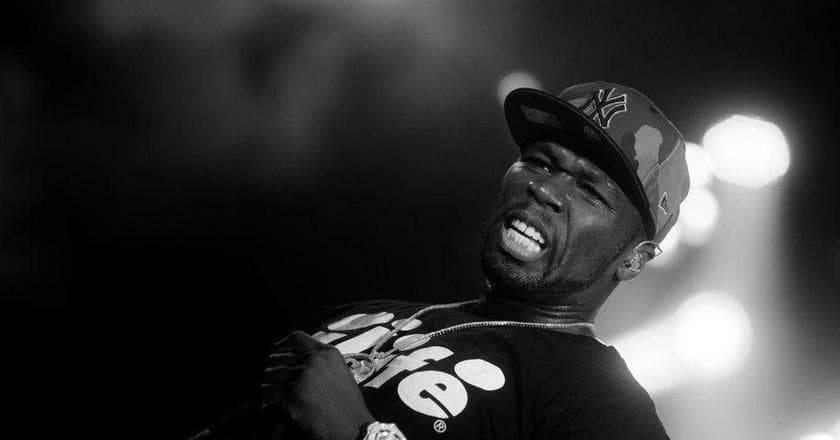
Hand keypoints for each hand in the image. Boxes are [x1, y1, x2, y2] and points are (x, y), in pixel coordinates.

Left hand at [260, 331, 375, 439]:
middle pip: (279, 356)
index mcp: (328, 353)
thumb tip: (295, 361)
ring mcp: (304, 375)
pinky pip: (267, 390)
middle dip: (273, 369)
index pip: (296, 338)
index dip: (281, 345)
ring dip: (269, 383)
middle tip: (273, 379)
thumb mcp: (340, 374)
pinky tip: (272, 400)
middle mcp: (315, 360)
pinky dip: (266, 396)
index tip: (276, 352)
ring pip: (271, 373)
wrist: (353, 428)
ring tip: (273, 391)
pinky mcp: (293, 392)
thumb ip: (320, 363)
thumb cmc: (347, 406)